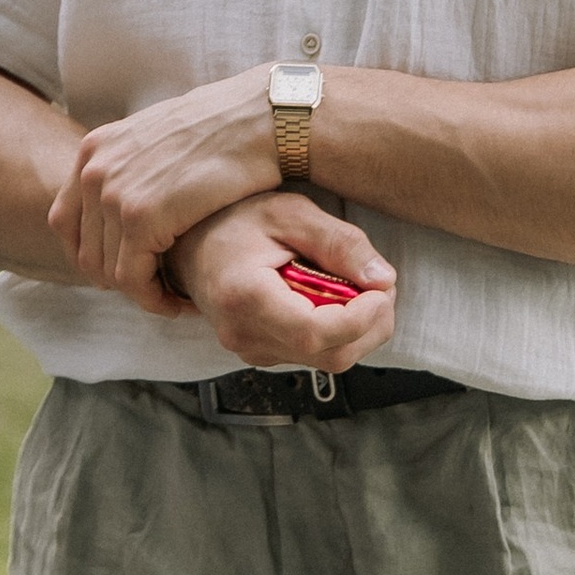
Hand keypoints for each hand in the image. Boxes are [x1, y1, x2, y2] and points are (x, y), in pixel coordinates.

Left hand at [52, 69, 280, 298]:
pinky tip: (182, 302)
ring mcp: (112, 193)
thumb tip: (134, 202)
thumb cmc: (230, 130)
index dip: (93, 256)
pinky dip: (156, 299)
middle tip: (158, 292)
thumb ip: (136, 169)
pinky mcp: (140, 217)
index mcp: (95, 149)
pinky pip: (133, 280)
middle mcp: (94, 169)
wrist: (264, 118)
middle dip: (121, 280)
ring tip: (174, 299)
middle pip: (86, 252)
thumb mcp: (162, 141)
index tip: (125, 273)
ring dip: (142, 294)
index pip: (66, 221)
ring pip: (108, 272)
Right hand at [168, 190, 397, 374]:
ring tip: (361, 289)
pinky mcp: (260, 352)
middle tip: (382, 288)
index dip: (360, 319)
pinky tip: (336, 301)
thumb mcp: (291, 214)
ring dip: (358, 330)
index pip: (314, 333)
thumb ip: (339, 243)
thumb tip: (383, 279)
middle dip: (370, 326)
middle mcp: (243, 333)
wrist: (191, 239)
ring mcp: (249, 348)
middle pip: (329, 355)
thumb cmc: (236, 220)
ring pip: (327, 360)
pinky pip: (313, 355)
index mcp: (245, 296)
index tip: (381, 291)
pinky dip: (338, 333)